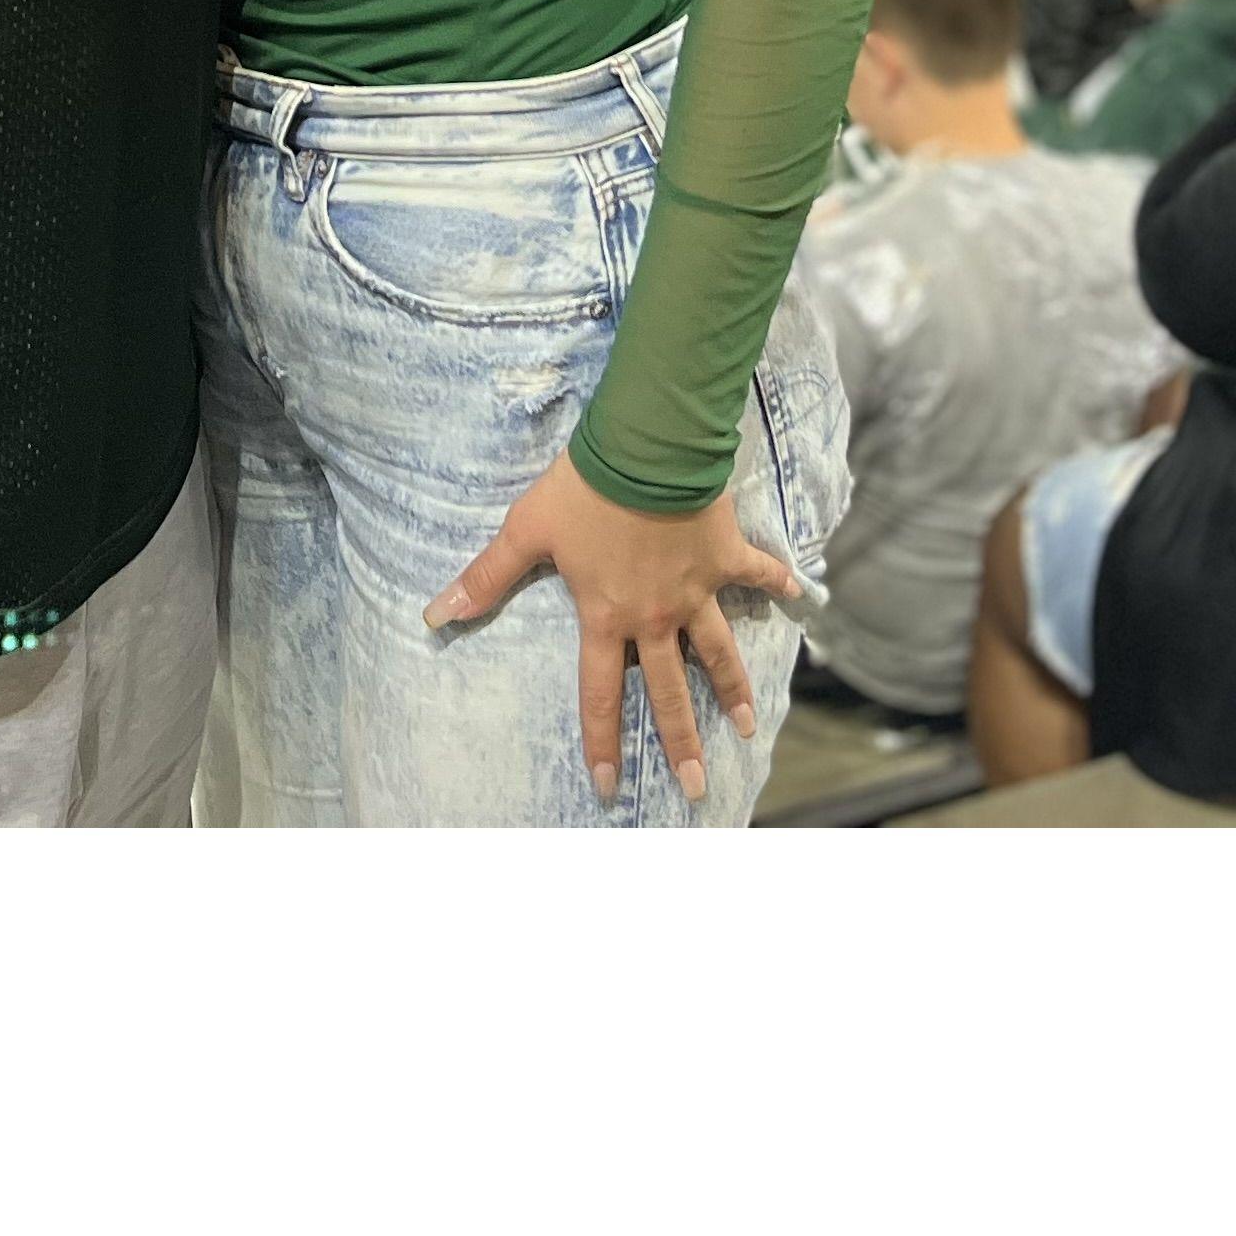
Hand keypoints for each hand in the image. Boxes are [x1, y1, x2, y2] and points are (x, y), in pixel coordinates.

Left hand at [427, 453, 806, 806]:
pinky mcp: (725, 555)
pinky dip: (778, 584)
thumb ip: (486, 576)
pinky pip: (756, 575)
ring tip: (747, 728)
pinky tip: (800, 598)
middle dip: (682, 744)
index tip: (608, 789)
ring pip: (718, 653)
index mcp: (606, 617)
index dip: (602, 743)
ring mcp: (695, 590)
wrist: (647, 447)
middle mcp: (655, 616)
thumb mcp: (526, 531)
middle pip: (669, 693)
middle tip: (697, 788)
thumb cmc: (583, 488)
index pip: (601, 695)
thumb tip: (435, 616)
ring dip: (733, 689)